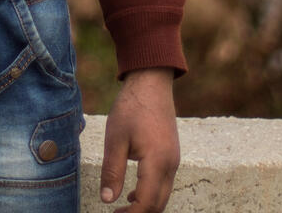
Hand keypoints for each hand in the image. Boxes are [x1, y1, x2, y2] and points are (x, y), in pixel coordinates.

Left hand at [100, 68, 179, 212]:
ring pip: (163, 194)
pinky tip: (133, 192)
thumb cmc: (132, 107)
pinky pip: (164, 182)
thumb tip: (107, 199)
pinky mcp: (171, 154)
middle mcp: (170, 164)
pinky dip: (151, 193)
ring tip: (122, 208)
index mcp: (157, 161)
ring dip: (146, 205)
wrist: (152, 82)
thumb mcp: (115, 139)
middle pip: (159, 204)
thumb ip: (112, 171)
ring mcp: (174, 159)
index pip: (147, 202)